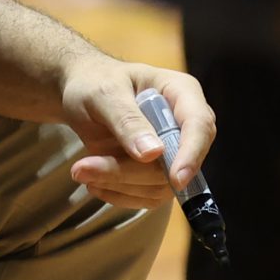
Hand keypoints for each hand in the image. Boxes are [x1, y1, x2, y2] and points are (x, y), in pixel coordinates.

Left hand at [58, 54, 214, 209]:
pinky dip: (119, 194)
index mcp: (182, 92)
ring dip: (118, 184)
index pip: (200, 125)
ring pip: (161, 186)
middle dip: (130, 171)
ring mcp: (173, 152)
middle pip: (176, 163)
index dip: (191, 154)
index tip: (176, 178)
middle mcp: (184, 125)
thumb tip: (154, 154)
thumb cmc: (94, 82)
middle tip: (81, 169)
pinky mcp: (159, 174)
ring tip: (80, 170)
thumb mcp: (103, 94)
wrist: (82, 94)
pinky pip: (149, 197)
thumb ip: (127, 120)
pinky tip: (93, 179)